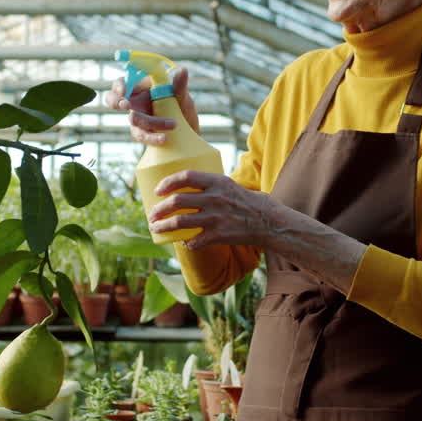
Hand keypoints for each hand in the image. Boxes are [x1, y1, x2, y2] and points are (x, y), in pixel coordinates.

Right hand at [103, 67, 198, 145]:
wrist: (189, 133)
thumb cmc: (183, 110)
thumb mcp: (183, 97)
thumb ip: (179, 86)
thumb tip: (182, 70)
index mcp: (142, 87)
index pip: (123, 82)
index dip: (119, 85)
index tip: (123, 91)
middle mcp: (136, 101)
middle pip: (115, 100)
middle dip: (116, 102)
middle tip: (125, 105)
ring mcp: (138, 118)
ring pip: (133, 120)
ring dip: (147, 122)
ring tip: (169, 124)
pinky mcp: (143, 133)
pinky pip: (142, 135)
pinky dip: (152, 137)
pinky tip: (163, 138)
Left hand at [147, 171, 277, 250]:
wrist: (269, 222)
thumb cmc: (250, 202)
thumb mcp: (230, 185)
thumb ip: (211, 185)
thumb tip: (188, 187)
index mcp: (217, 181)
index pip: (185, 177)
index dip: (167, 183)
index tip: (157, 190)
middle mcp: (215, 198)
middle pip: (177, 201)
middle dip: (159, 209)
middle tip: (152, 214)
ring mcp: (216, 218)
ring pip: (180, 222)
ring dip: (164, 226)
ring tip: (156, 228)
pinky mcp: (219, 235)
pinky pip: (194, 241)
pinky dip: (186, 243)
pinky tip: (184, 243)